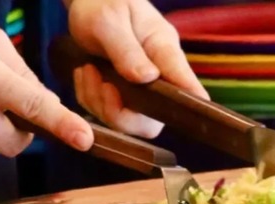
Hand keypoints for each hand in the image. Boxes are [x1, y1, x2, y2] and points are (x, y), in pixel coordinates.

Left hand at [66, 0, 207, 138]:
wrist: (86, 2)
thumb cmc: (102, 3)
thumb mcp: (110, 21)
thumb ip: (127, 50)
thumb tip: (148, 78)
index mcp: (163, 49)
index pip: (184, 81)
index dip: (189, 102)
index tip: (186, 113)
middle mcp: (156, 73)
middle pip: (152, 119)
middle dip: (121, 114)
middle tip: (102, 85)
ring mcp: (138, 87)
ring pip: (125, 121)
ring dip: (99, 103)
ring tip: (88, 70)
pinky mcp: (119, 94)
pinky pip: (104, 113)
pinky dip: (89, 98)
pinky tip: (85, 74)